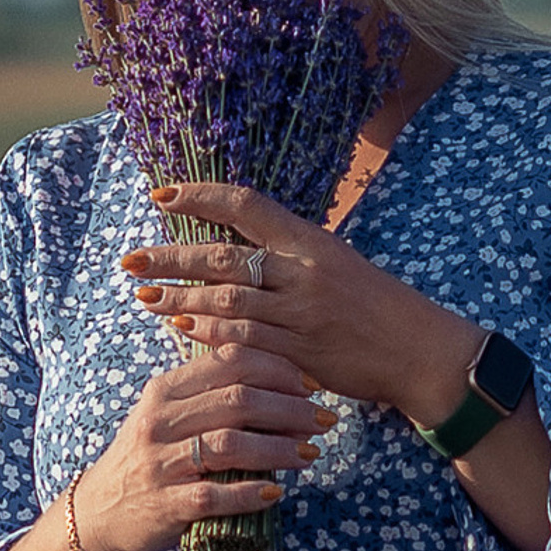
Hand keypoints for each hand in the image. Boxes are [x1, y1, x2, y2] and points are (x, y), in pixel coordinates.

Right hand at [72, 342, 337, 550]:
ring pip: (230, 445)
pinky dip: (250, 492)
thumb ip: (211, 392)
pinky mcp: (165, 504)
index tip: (311, 384)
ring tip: (311, 453)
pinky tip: (277, 491)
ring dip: (279, 448)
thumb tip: (283, 381)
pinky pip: (215, 495)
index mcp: (165, 390)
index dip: (278, 369)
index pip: (229, 361)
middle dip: (290, 408)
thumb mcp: (169, 415)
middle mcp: (159, 421)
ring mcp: (160, 463)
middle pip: (237, 400)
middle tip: (324, 419)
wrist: (102, 512)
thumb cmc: (151, 457)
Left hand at [120, 184, 481, 429]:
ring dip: (180, 297)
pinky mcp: (301, 353)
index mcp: (309, 241)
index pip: (246, 206)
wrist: (418, 350)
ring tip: (145, 295)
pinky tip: (181, 325)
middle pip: (224, 256)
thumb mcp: (335, 262)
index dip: (200, 197)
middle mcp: (302, 272)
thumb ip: (287, 252)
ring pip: (227, 300)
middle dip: (172, 256)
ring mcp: (301, 314)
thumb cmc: (375, 304)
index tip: (162, 196)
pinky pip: (245, 340)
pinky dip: (209, 331)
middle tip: (132, 258)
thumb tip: (234, 241)